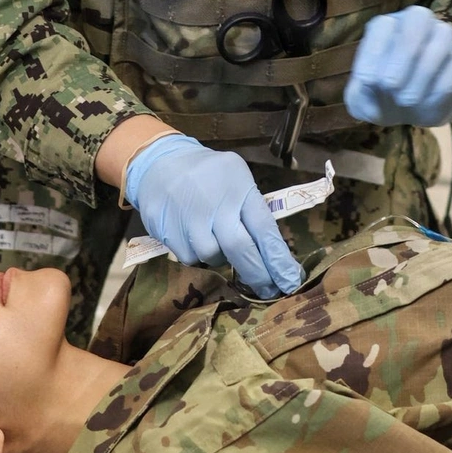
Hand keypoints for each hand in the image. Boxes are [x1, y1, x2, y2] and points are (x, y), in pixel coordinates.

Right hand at [124, 134, 303, 299]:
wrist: (160, 161)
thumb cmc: (209, 174)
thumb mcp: (237, 179)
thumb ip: (252, 210)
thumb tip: (272, 254)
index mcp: (239, 186)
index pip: (264, 228)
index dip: (278, 259)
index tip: (291, 281)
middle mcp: (214, 202)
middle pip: (241, 250)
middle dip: (257, 275)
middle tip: (269, 290)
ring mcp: (188, 216)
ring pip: (213, 257)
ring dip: (221, 258)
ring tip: (217, 239)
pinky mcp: (166, 229)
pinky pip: (189, 258)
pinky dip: (197, 254)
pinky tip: (194, 235)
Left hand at [344, 6, 451, 126]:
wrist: (403, 111)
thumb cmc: (377, 97)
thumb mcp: (361, 100)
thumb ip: (360, 92)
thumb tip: (372, 82)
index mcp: (386, 27)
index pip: (383, 25)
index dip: (374, 51)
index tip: (367, 81)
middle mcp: (416, 24)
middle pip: (418, 18)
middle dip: (403, 54)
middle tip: (390, 86)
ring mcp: (442, 39)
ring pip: (444, 34)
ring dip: (424, 70)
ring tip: (406, 100)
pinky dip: (443, 85)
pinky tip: (426, 104)